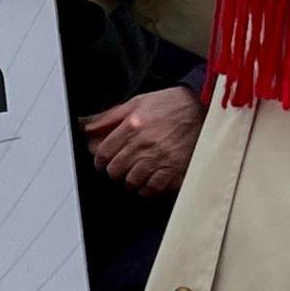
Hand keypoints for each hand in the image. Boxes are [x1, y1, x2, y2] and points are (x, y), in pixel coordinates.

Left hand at [83, 86, 203, 194]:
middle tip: (119, 168)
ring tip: (134, 173)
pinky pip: (153, 187)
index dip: (100, 161)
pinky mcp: (174, 169)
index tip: (103, 162)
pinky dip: (147, 188)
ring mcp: (160, 158)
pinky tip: (148, 181)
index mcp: (133, 126)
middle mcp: (144, 143)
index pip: (105, 153)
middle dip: (114, 171)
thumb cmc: (171, 104)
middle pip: (116, 170)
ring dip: (130, 180)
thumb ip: (109, 116)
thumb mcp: (137, 102)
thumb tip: (86, 126)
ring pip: (132, 181)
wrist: (203, 108)